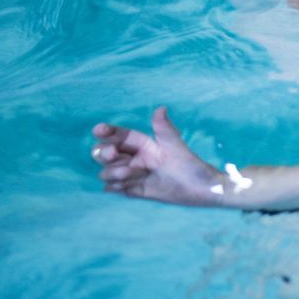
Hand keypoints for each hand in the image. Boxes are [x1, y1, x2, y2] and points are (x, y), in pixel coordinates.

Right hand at [90, 107, 229, 206]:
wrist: (199, 190)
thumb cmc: (191, 165)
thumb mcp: (176, 146)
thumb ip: (164, 129)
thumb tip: (160, 108)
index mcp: (143, 144)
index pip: (119, 135)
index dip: (107, 131)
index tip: (99, 130)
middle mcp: (134, 158)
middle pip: (105, 152)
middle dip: (103, 152)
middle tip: (113, 154)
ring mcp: (132, 175)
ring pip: (106, 171)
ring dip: (112, 172)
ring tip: (130, 174)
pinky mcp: (133, 190)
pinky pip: (113, 188)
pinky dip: (114, 187)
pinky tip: (125, 187)